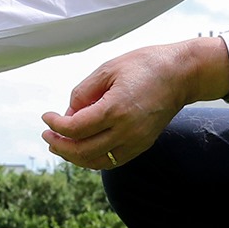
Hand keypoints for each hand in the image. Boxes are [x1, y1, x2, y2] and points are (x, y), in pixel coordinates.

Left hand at [41, 37, 228, 169]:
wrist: (181, 74)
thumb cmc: (145, 66)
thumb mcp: (108, 69)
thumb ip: (84, 92)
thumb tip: (68, 113)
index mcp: (115, 109)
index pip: (75, 128)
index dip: (56, 125)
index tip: (47, 117)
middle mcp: (126, 131)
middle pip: (82, 151)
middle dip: (59, 145)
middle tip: (47, 135)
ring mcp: (136, 141)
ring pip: (97, 161)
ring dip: (74, 156)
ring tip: (60, 145)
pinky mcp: (143, 145)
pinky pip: (113, 161)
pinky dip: (94, 159)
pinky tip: (83, 148)